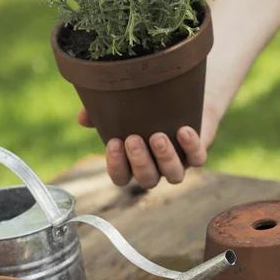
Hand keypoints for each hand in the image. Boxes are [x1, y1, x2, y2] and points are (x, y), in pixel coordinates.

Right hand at [77, 100, 219, 188]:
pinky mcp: (197, 153)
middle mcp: (155, 168)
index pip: (121, 177)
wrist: (180, 98)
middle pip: (147, 180)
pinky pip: (197, 159)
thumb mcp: (121, 109)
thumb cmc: (143, 109)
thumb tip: (82, 116)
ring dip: (164, 158)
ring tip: (158, 137)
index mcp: (133, 163)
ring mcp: (177, 163)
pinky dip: (191, 147)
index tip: (113, 143)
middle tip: (133, 139)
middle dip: (140, 162)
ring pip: (173, 175)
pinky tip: (183, 130)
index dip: (116, 166)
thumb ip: (99, 114)